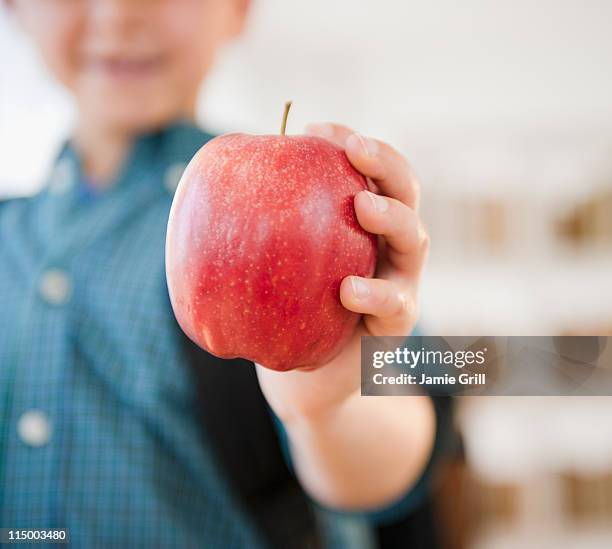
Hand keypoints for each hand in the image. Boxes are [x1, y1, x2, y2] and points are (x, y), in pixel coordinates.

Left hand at [256, 123, 428, 425]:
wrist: (304, 374)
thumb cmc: (282, 309)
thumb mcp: (268, 262)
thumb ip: (252, 226)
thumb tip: (199, 178)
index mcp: (360, 221)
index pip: (366, 170)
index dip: (348, 142)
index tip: (313, 128)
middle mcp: (386, 244)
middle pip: (405, 192)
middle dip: (385, 163)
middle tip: (355, 149)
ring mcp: (398, 281)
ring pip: (414, 241)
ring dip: (391, 218)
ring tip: (362, 206)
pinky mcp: (395, 325)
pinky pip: (395, 306)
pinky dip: (375, 295)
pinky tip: (348, 291)